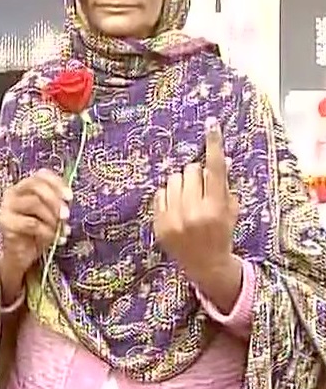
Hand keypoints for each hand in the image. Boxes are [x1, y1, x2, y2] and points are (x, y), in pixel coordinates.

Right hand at [0, 169, 71, 283]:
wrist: (20, 256)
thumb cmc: (37, 233)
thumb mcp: (50, 216)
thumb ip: (57, 205)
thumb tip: (67, 201)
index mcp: (24, 187)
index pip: (40, 175)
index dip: (57, 183)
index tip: (70, 197)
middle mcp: (12, 193)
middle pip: (35, 186)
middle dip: (54, 200)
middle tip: (66, 215)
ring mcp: (7, 208)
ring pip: (34, 203)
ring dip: (51, 218)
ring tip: (59, 231)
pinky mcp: (6, 224)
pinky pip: (31, 223)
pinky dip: (46, 231)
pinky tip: (52, 239)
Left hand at [153, 117, 238, 277]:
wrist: (205, 265)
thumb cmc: (221, 234)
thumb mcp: (231, 211)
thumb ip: (225, 186)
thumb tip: (221, 158)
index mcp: (215, 208)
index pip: (214, 169)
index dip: (214, 145)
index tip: (212, 124)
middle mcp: (193, 212)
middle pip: (190, 171)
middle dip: (196, 175)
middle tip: (200, 188)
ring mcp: (173, 219)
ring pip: (172, 180)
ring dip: (181, 184)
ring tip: (188, 199)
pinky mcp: (158, 223)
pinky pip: (159, 194)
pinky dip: (168, 196)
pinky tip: (176, 208)